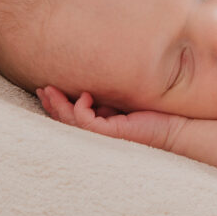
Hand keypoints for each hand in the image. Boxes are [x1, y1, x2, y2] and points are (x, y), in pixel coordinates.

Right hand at [36, 85, 188, 150]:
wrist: (176, 127)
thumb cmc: (156, 112)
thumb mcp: (127, 97)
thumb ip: (111, 93)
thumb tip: (95, 80)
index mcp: (101, 124)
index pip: (72, 115)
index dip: (57, 103)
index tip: (46, 87)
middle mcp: (100, 132)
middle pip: (66, 120)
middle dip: (51, 104)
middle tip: (40, 89)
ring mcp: (104, 134)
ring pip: (71, 122)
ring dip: (58, 106)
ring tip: (49, 91)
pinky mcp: (112, 133)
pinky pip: (87, 122)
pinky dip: (80, 109)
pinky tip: (85, 96)